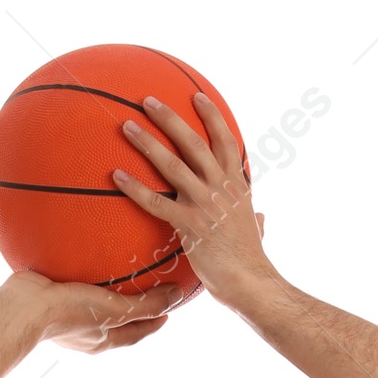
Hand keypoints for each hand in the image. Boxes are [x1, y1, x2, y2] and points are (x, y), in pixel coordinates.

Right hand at [8, 270, 181, 354]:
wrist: (22, 308)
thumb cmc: (68, 313)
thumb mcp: (114, 310)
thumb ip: (145, 304)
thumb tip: (175, 297)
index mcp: (103, 339)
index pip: (137, 332)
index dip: (155, 320)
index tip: (169, 309)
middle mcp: (87, 331)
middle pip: (118, 318)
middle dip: (134, 307)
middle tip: (148, 289)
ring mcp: (67, 314)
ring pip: (95, 300)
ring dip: (107, 289)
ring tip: (115, 270)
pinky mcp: (52, 295)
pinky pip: (74, 281)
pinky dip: (82, 271)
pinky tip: (83, 252)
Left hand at [113, 92, 274, 307]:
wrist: (250, 281)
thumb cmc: (251, 259)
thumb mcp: (256, 230)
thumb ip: (256, 219)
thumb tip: (261, 218)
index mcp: (237, 184)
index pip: (225, 140)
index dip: (211, 116)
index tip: (196, 95)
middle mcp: (220, 186)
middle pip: (193, 142)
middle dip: (169, 118)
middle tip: (147, 100)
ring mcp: (204, 203)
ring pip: (171, 164)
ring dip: (147, 142)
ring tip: (126, 125)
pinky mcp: (188, 224)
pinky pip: (155, 202)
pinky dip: (134, 187)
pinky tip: (116, 175)